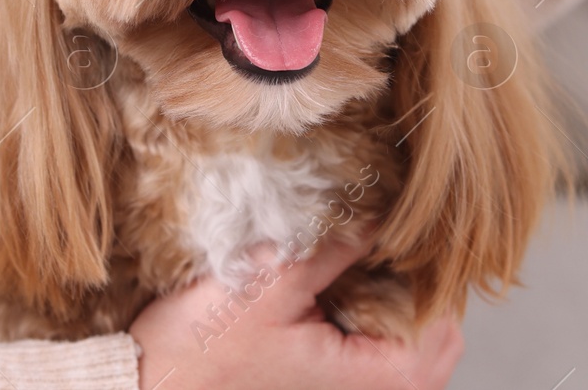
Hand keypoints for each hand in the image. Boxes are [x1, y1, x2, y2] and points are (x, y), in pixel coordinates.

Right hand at [129, 234, 463, 389]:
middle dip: (424, 296)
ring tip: (374, 263)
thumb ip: (334, 249)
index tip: (417, 239)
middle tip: (396, 246)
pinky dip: (377, 322)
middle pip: (435, 348)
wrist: (149, 384)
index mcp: (361, 376)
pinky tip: (350, 287)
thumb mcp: (271, 280)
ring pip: (411, 354)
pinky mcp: (323, 383)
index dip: (435, 284)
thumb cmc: (202, 346)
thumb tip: (381, 215)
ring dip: (402, 309)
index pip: (438, 333)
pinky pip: (378, 356)